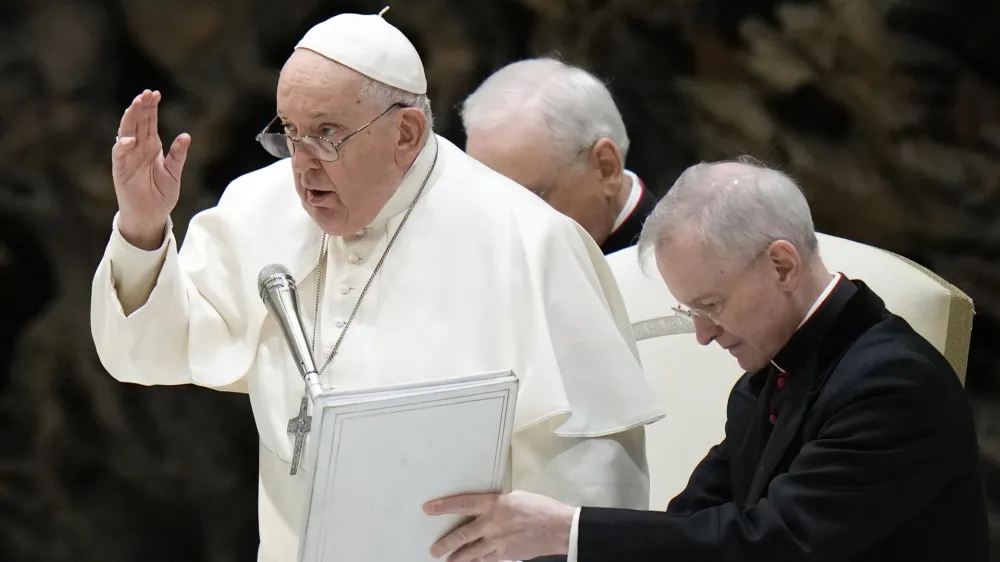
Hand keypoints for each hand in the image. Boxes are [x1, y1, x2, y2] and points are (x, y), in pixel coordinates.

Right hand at [112, 90, 189, 249]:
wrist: (151, 216)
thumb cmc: (161, 195)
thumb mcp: (174, 173)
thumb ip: (178, 155)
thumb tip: (186, 135)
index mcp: (151, 147)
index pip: (149, 122)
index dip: (151, 108)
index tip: (156, 93)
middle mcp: (138, 148)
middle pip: (137, 122)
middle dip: (141, 107)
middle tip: (146, 93)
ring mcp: (128, 158)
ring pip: (126, 133)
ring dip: (130, 119)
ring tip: (135, 105)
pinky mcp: (120, 170)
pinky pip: (119, 155)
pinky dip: (123, 146)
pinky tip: (130, 138)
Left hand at [424, 491, 574, 561]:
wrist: (558, 527)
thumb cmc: (540, 507)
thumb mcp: (516, 496)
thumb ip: (497, 503)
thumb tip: (487, 507)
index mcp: (494, 503)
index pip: (463, 504)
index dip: (443, 506)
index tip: (428, 508)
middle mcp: (491, 523)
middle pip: (462, 535)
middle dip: (445, 544)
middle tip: (433, 550)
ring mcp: (497, 541)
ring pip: (471, 553)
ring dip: (457, 559)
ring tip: (447, 561)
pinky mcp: (506, 555)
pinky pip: (485, 561)